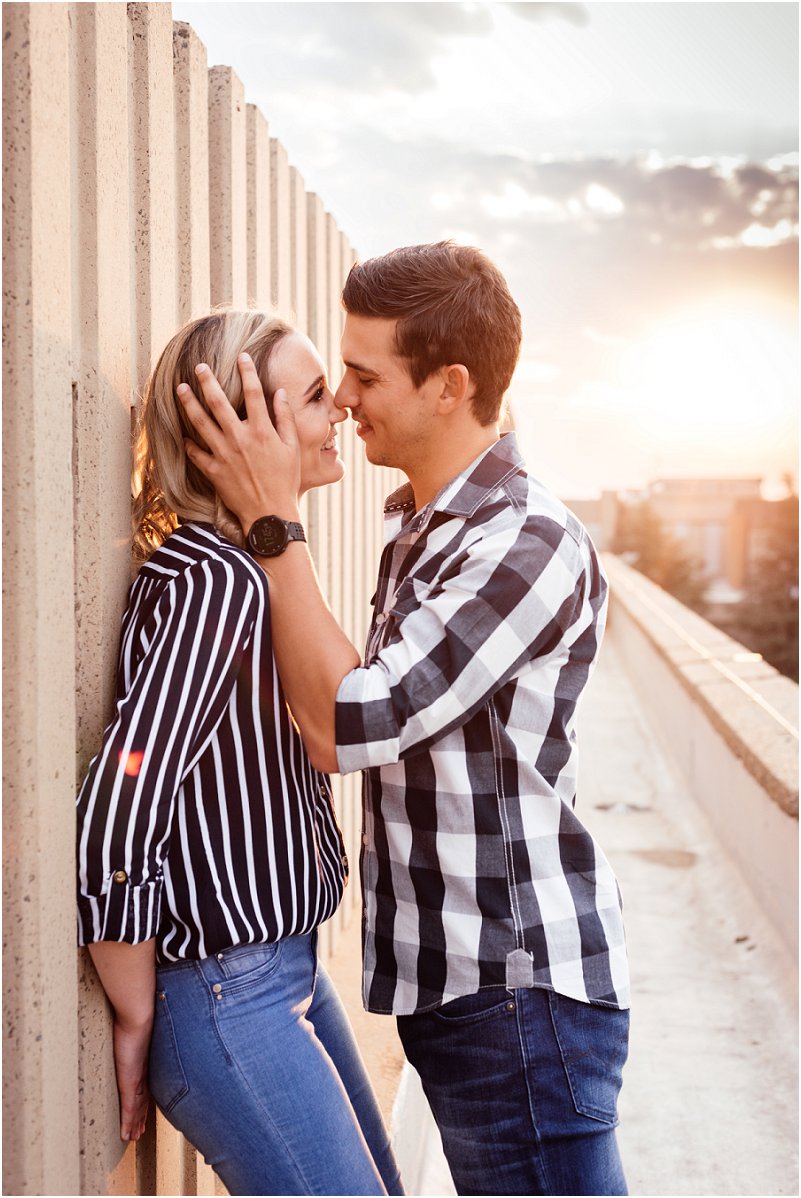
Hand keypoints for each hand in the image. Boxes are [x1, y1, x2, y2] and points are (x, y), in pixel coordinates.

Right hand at [113, 1015, 151, 1141]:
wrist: (138, 1014)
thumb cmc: (134, 1014)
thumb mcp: (133, 1026)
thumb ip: (131, 1031)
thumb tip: (128, 1023)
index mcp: (143, 1060)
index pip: (144, 1085)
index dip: (144, 1099)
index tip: (143, 1111)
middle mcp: (142, 1071)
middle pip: (143, 1099)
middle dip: (141, 1116)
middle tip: (140, 1131)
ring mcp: (136, 1078)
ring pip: (137, 1108)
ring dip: (135, 1123)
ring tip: (133, 1137)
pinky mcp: (130, 1081)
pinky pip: (128, 1107)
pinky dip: (127, 1122)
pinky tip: (125, 1134)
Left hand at [178, 355, 301, 529]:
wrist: (270, 513)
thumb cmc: (286, 481)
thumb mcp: (292, 448)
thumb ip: (285, 419)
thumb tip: (280, 393)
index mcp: (262, 430)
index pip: (254, 392)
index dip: (247, 371)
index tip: (241, 357)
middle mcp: (240, 438)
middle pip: (219, 402)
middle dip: (207, 381)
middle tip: (199, 366)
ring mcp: (224, 454)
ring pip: (201, 423)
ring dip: (189, 404)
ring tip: (180, 389)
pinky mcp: (214, 471)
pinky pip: (196, 453)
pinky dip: (189, 444)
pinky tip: (183, 435)